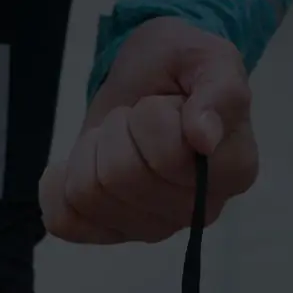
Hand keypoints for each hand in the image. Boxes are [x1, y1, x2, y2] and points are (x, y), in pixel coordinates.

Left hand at [41, 16, 259, 243]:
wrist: (147, 81)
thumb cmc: (181, 69)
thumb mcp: (208, 58)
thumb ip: (220, 92)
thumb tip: (205, 139)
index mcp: (233, 171)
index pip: (167, 156)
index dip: (151, 117)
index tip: (165, 103)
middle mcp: (197, 211)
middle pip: (120, 177)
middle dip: (118, 130)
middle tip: (135, 117)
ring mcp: (153, 229)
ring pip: (88, 195)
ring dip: (91, 150)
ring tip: (116, 136)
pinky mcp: (111, 233)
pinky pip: (64, 222)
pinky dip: (59, 185)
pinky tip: (83, 162)